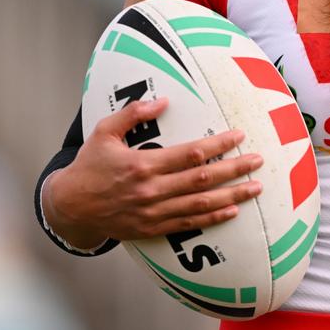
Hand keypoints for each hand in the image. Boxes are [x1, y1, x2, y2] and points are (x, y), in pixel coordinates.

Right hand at [44, 97, 262, 246]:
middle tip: (258, 161)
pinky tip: (232, 211)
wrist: (70, 207)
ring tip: (256, 187)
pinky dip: (212, 218)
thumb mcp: (104, 132)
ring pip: (201, 204)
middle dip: (234, 169)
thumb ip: (133, 114)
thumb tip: (162, 100)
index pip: (190, 153)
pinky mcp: (152, 228)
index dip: (217, 145)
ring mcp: (153, 212)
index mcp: (142, 164)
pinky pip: (188, 224)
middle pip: (202, 179)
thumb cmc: (89, 166)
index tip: (238, 136)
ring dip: (232, 195)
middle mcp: (151, 190)